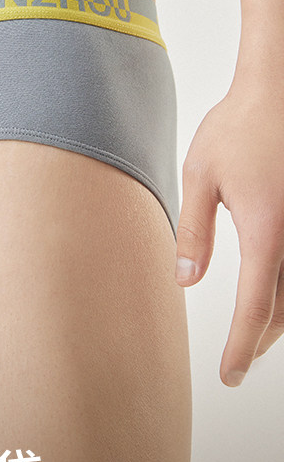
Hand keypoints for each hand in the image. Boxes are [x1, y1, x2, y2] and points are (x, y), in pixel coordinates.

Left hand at [175, 74, 283, 386]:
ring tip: (256, 334)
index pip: (255, 307)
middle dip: (261, 338)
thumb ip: (194, 231)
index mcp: (267, 230)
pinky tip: (276, 292)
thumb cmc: (237, 127)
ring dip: (280, 318)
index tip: (230, 375)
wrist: (280, 86)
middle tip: (239, 359)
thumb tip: (187, 281)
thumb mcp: (201, 176)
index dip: (241, 346)